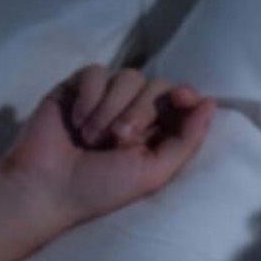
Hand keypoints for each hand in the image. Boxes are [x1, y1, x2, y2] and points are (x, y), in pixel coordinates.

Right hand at [0, 65, 215, 226]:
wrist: (48, 187)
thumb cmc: (101, 188)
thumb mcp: (154, 172)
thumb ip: (187, 140)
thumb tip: (211, 103)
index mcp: (156, 134)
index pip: (181, 101)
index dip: (185, 94)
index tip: (180, 98)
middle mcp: (134, 112)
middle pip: (157, 86)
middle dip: (140, 112)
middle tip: (117, 141)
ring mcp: (106, 98)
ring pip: (129, 76)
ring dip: (112, 108)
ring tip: (92, 138)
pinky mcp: (78, 87)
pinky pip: (98, 72)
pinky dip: (91, 96)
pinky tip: (76, 121)